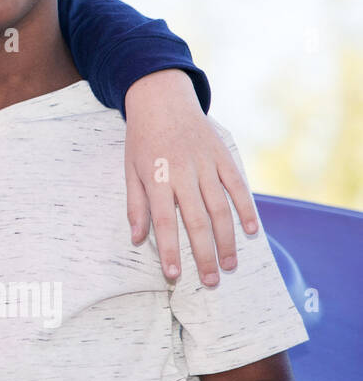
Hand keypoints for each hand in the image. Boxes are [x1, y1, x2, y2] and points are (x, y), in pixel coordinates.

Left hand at [124, 69, 258, 286]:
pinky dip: (246, 209)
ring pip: (221, 208)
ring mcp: (206, 164)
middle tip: (211, 281)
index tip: (175, 275)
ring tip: (230, 264)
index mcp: (156, 178)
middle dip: (204, 255)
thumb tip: (137, 239)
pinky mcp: (223, 156)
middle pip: (197, 221)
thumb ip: (135, 205)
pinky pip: (237, 186)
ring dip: (227, 240)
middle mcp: (183, 173)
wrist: (162, 99)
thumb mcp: (130, 169)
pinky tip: (251, 231)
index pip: (164, 222)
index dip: (169, 250)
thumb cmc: (143, 139)